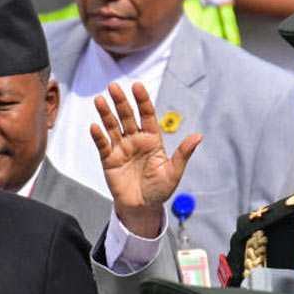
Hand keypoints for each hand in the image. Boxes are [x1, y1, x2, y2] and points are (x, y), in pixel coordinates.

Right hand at [90, 82, 201, 237]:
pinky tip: (95, 126)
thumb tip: (198, 136)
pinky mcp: (109, 160)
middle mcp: (136, 140)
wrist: (141, 207)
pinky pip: (103, 145)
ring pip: (113, 127)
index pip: (147, 115)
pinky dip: (98, 136)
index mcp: (152, 140)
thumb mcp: (174, 173)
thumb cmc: (159, 190)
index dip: (142, 101)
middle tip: (113, 86)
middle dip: (121, 102)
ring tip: (99, 100)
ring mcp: (121, 148)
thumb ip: (183, 154)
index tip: (137, 87)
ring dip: (106, 114)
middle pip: (127, 116)